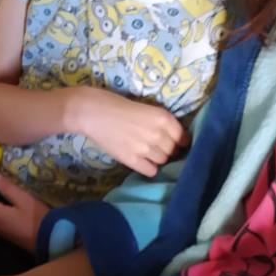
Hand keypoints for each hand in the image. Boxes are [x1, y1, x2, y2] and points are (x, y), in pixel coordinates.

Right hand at [74, 89, 189, 177]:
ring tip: (147, 151)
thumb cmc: (117, 104)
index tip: (175, 142)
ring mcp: (145, 149)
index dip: (180, 141)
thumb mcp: (146, 108)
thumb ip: (161, 122)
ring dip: (158, 158)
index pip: (183, 138)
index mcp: (163, 118)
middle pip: (173, 150)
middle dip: (168, 149)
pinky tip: (142, 160)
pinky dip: (149, 167)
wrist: (92, 112)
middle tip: (157, 145)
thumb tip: (173, 137)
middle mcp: (158, 134)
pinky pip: (151, 171)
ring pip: (163, 161)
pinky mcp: (132, 160)